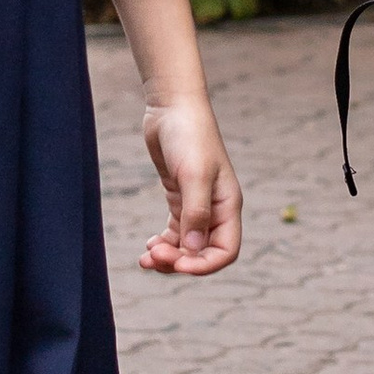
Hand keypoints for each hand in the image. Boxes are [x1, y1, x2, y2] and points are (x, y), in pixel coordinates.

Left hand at [139, 96, 241, 275]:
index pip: (225, 251)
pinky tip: (148, 245)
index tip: (178, 264)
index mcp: (228, 206)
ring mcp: (197, 205)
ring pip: (187, 246)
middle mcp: (216, 209)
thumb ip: (195, 214)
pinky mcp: (179, 198)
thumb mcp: (194, 175)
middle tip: (152, 256)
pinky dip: (163, 243)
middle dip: (179, 261)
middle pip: (203, 253)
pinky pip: (175, 232)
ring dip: (168, 256)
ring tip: (145, 258)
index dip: (204, 265)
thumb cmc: (189, 136)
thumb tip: (194, 251)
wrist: (172, 108)